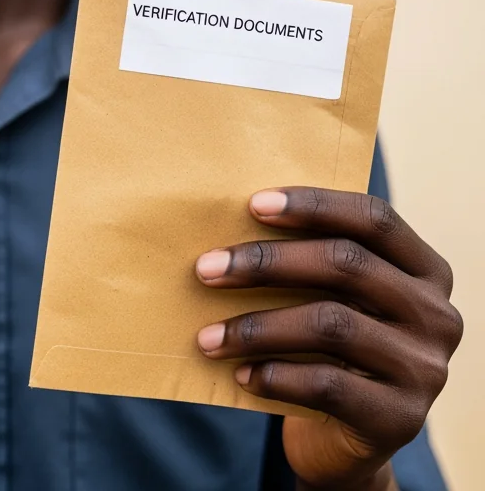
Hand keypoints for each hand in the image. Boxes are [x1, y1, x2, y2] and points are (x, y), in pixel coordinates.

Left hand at [195, 187, 461, 489]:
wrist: (346, 437)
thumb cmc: (327, 344)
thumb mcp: (331, 296)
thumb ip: (308, 258)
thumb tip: (226, 221)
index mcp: (424, 269)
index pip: (373, 218)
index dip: (314, 204)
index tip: (252, 204)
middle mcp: (435, 314)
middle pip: (346, 264)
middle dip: (266, 262)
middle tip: (206, 269)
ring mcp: (424, 368)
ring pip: (331, 324)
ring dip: (257, 327)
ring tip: (208, 336)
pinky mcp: (400, 418)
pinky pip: (328, 384)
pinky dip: (275, 375)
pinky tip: (241, 374)